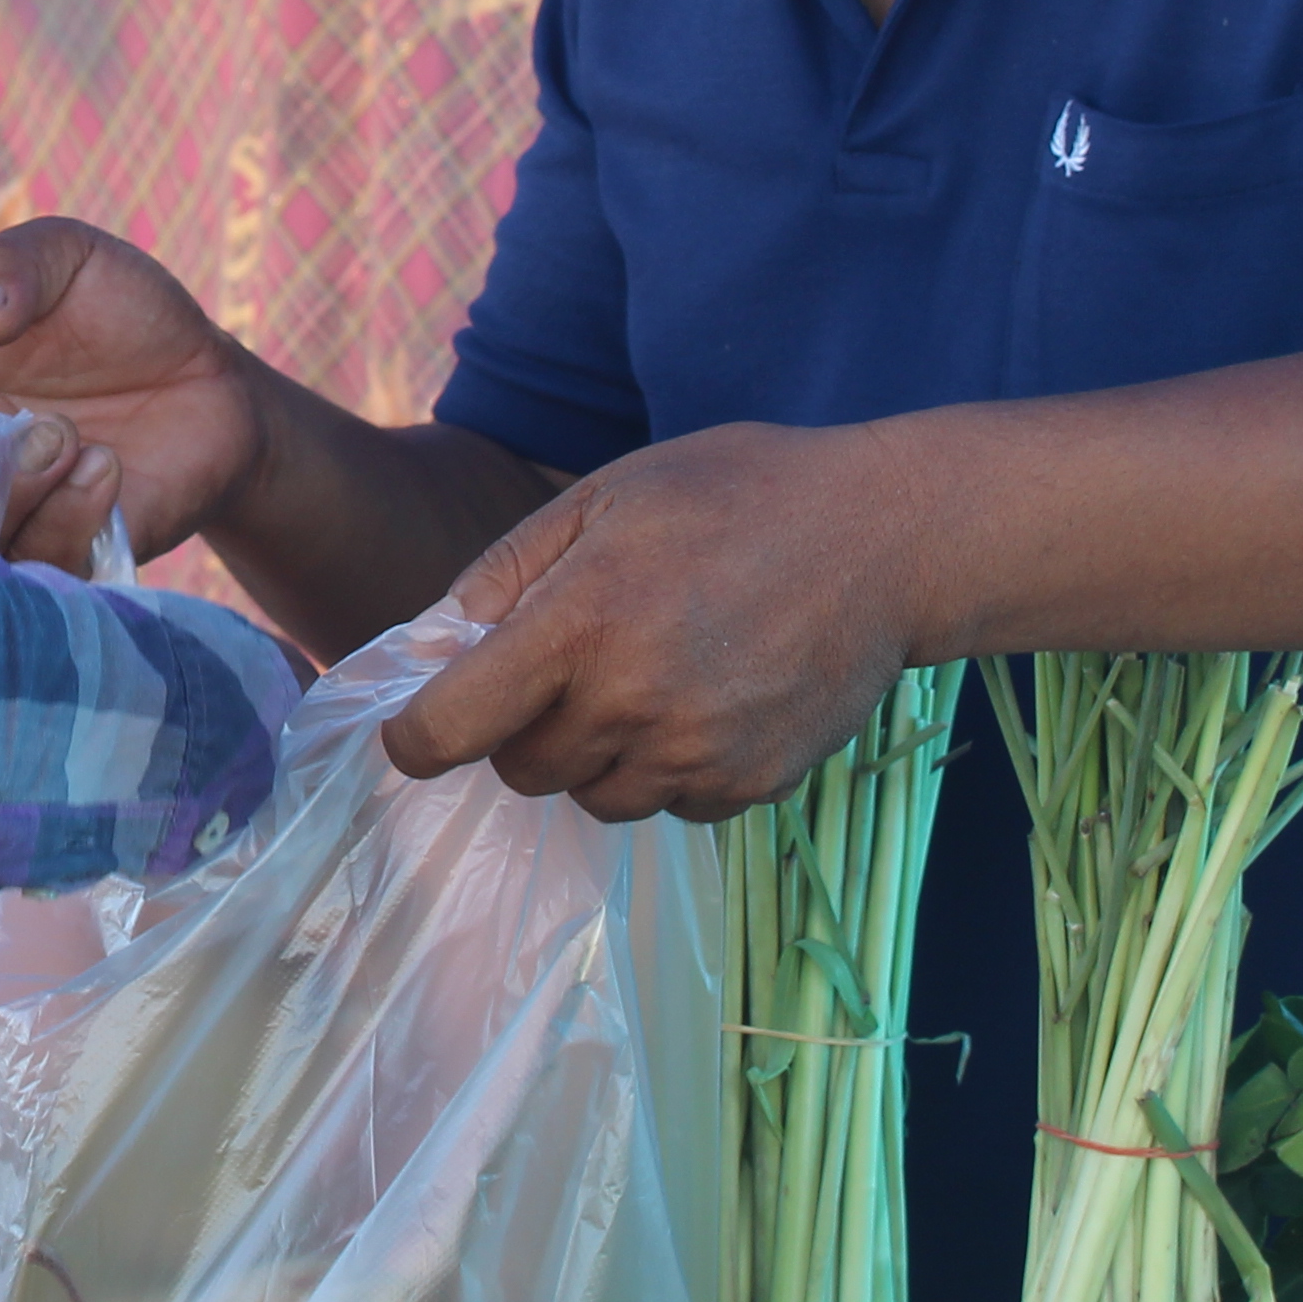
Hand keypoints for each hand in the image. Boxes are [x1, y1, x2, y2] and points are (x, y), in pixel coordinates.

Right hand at [0, 218, 268, 569]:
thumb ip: (13, 263)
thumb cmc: (121, 315)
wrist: (213, 381)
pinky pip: (36, 573)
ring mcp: (7, 520)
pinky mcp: (70, 560)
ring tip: (68, 438)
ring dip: (6, 495)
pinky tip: (106, 467)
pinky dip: (65, 519)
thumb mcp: (69, 257)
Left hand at [374, 422, 926, 821]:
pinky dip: (667, 770)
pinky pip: (670, 806)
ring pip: (593, 796)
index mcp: (578, 624)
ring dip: (595, 755)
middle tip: (569, 668)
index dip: (417, 736)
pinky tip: (702, 700)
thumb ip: (506, 571)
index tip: (419, 730)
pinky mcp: (749, 784)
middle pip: (520, 770)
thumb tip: (436, 644)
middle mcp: (631, 702)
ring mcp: (695, 753)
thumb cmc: (734, 495)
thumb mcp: (604, 495)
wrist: (885, 537)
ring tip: (645, 678)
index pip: (450, 728)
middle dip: (521, 728)